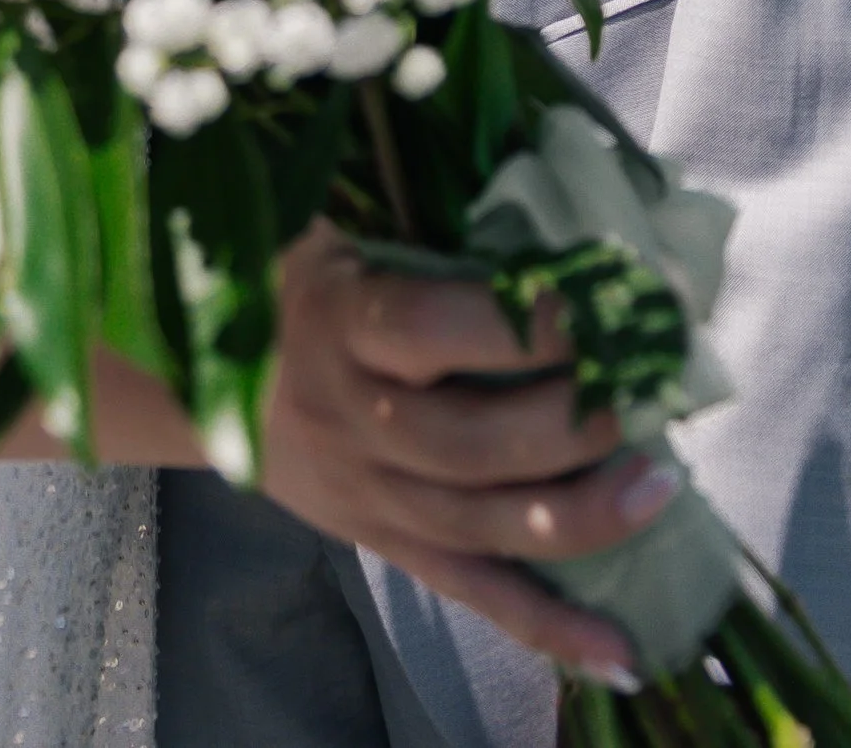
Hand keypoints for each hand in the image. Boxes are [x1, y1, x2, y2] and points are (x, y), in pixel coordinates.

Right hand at [256, 222, 668, 683]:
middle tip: (641, 393)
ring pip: (482, 524)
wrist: (191, 379)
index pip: (434, 329)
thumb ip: (413, 230)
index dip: (518, 321)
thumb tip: (538, 197)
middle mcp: (355, 419)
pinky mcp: (387, 544)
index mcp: (339, 323)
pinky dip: (550, 629)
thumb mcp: (327, 230)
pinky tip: (623, 652)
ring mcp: (372, 496)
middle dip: (568, 424)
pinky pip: (473, 595)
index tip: (594, 300)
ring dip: (580, 515)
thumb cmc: (285, 278)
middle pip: (471, 442)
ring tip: (659, 486)